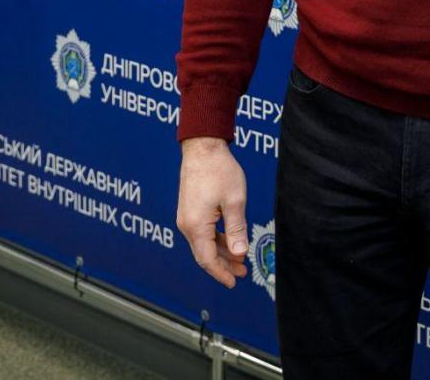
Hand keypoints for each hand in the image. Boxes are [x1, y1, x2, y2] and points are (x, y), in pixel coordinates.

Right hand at [176, 137, 248, 288]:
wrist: (203, 147)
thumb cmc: (218, 170)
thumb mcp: (234, 201)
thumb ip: (236, 229)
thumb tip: (239, 253)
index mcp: (195, 226)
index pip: (207, 259)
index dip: (221, 273)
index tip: (234, 282)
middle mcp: (186, 224)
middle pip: (205, 254)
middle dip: (224, 265)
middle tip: (243, 272)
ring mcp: (187, 217)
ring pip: (204, 243)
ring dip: (222, 251)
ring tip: (240, 259)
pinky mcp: (190, 210)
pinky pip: (203, 232)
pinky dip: (217, 239)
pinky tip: (230, 240)